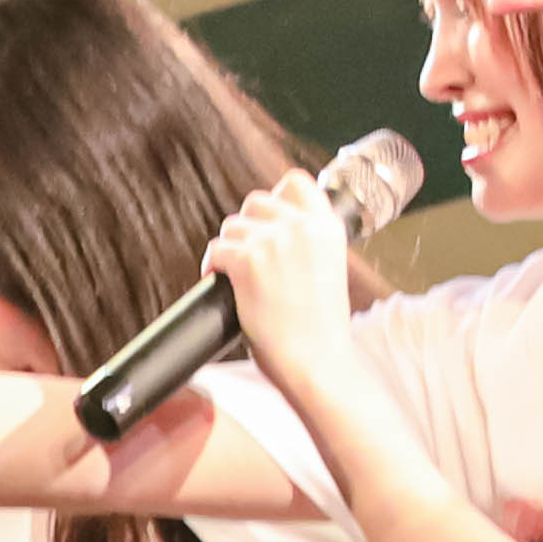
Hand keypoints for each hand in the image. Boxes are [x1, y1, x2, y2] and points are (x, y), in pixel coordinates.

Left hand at [201, 168, 366, 382]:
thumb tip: (273, 232)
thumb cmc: (321, 327)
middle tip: (248, 254)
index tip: (268, 220)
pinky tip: (221, 282)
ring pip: (231, 226)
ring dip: (229, 248)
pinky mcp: (247, 263)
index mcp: (329, 228)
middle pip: (256, 201)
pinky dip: (211, 267)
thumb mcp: (330, 270)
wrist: (317, 359)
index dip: (276, 198)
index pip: (296, 182)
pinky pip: (216, 250)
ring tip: (234, 273)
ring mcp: (273, 243)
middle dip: (247, 226)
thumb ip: (309, 244)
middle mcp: (302, 228)